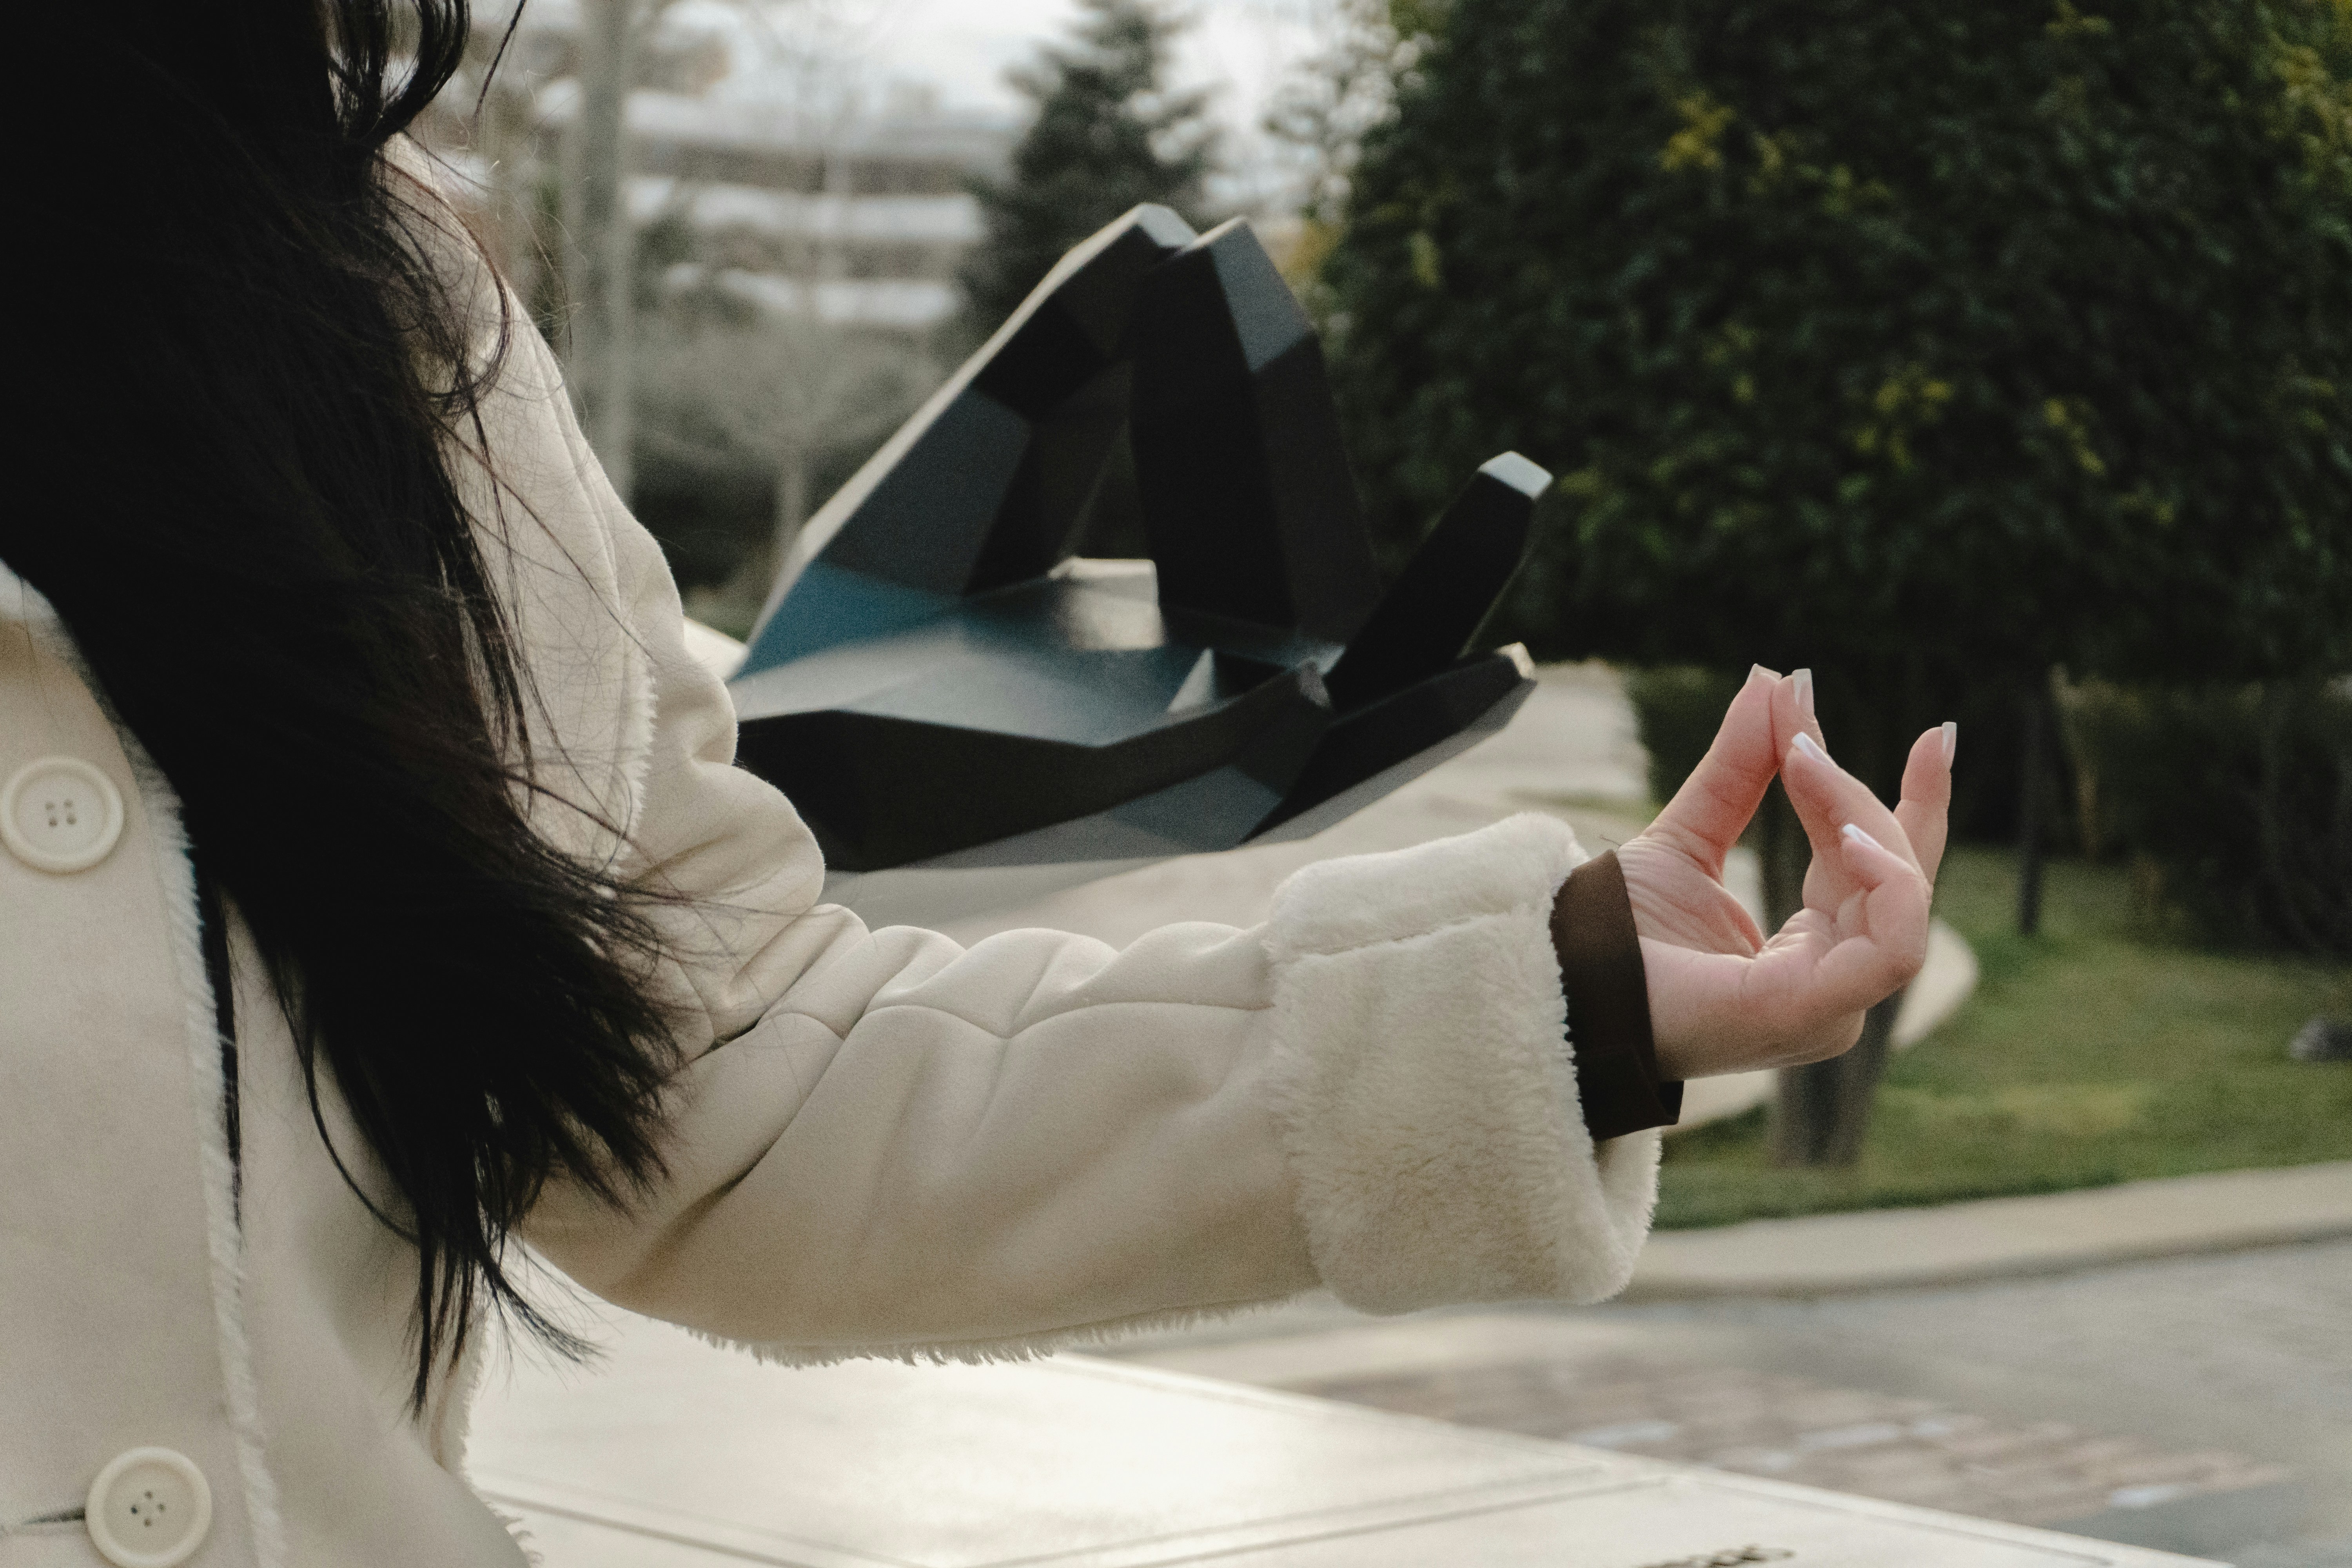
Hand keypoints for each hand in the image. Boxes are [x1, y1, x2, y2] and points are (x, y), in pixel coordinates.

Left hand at [1614, 666, 1952, 1079]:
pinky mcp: (1811, 1012)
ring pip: (1901, 898)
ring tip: (1806, 763)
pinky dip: (1885, 882)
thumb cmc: (1618, 931)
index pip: (1890, 874)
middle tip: (1802, 736)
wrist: (1566, 979)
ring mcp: (1829, 1006)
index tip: (1934, 734)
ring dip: (1860, 818)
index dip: (1914, 802)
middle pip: (1900, 878)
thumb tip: (1773, 681)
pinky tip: (1847, 834)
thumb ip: (1739, 768)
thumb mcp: (1688, 834)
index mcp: (1812, 951)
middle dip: (1863, 795)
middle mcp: (1833, 985)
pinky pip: (1891, 949)